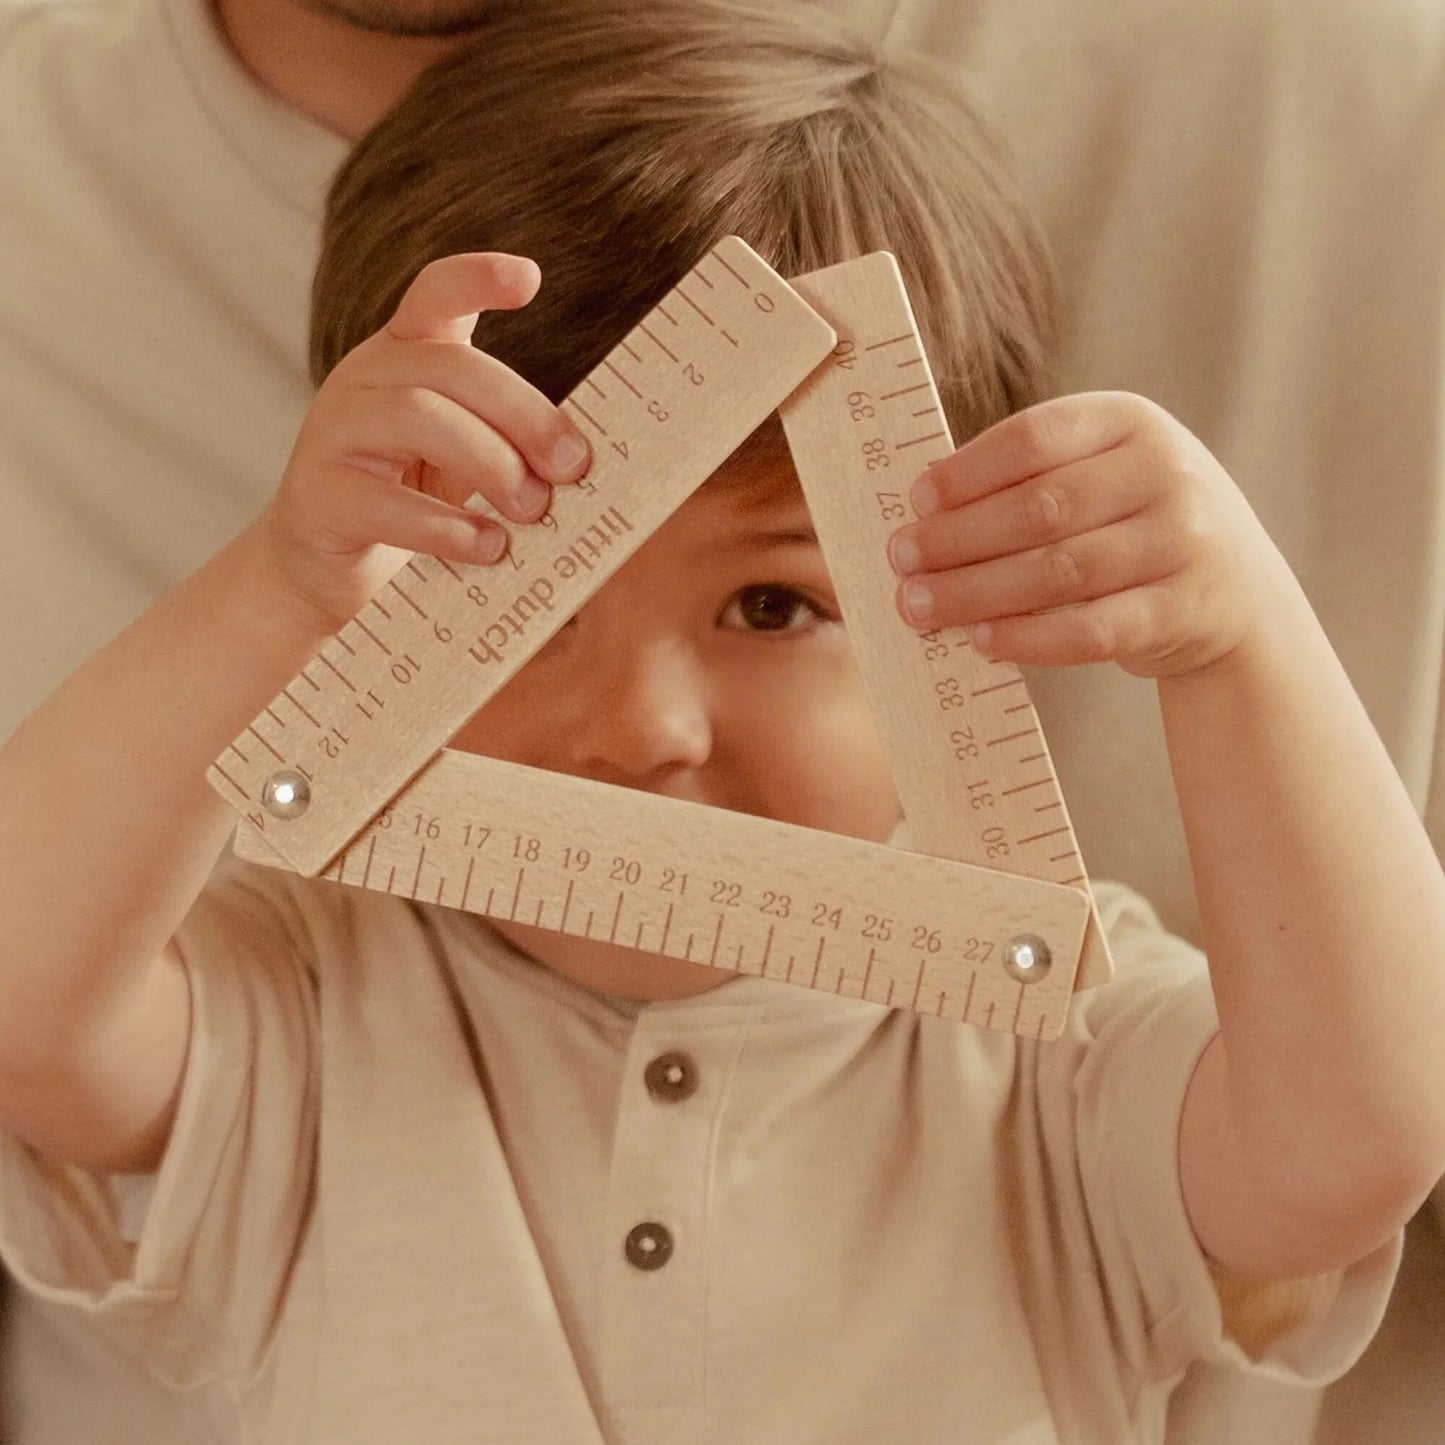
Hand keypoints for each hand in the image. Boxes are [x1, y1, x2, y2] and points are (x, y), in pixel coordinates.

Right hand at [262, 252, 591, 626]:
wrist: (328, 574)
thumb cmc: (415, 505)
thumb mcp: (466, 459)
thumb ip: (513, 442)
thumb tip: (582, 461)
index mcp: (406, 357)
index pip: (435, 295)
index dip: (477, 278)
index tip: (529, 279)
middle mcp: (364, 380)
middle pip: (450, 367)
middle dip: (524, 415)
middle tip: (572, 468)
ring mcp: (334, 434)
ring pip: (418, 417)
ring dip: (492, 463)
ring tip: (533, 511)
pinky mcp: (320, 498)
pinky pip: (386, 503)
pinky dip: (448, 527)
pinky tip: (490, 548)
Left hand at [887, 392, 1290, 678]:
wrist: (1238, 594)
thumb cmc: (1133, 527)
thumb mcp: (1102, 475)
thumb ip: (1031, 478)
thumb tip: (924, 510)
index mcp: (1130, 422)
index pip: (1034, 438)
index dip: (966, 472)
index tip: (914, 502)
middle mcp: (1165, 472)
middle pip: (1039, 508)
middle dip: (957, 538)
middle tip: (900, 561)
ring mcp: (1182, 542)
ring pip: (1060, 571)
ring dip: (977, 592)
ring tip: (920, 606)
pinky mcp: (1183, 610)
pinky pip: (1094, 629)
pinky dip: (1030, 638)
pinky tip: (983, 641)